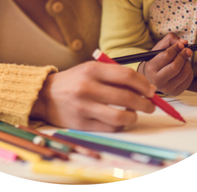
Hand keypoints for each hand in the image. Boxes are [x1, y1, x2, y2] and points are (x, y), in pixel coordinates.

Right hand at [30, 61, 155, 131]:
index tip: (151, 90)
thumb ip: (114, 75)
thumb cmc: (74, 81)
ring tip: (135, 114)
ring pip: (120, 116)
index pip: (126, 75)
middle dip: (145, 103)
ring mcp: (84, 107)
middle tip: (150, 105)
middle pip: (127, 97)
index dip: (143, 84)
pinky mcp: (82, 124)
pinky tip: (120, 119)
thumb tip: (144, 87)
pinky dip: (120, 125)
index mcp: (92, 70)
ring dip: (134, 116)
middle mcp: (88, 87)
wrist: (45, 95)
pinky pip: (110, 127)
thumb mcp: (91, 69)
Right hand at [138, 33, 193, 95]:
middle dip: (183, 56)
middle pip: (176, 66)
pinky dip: (190, 71)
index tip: (180, 45)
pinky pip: (188, 80)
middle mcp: (157, 80)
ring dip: (187, 63)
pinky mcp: (175, 92)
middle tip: (187, 50)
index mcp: (151, 68)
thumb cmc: (155, 61)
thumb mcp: (158, 48)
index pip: (166, 56)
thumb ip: (170, 39)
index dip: (176, 48)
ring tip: (185, 59)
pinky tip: (184, 67)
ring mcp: (167, 88)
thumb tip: (184, 42)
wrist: (151, 77)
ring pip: (184, 73)